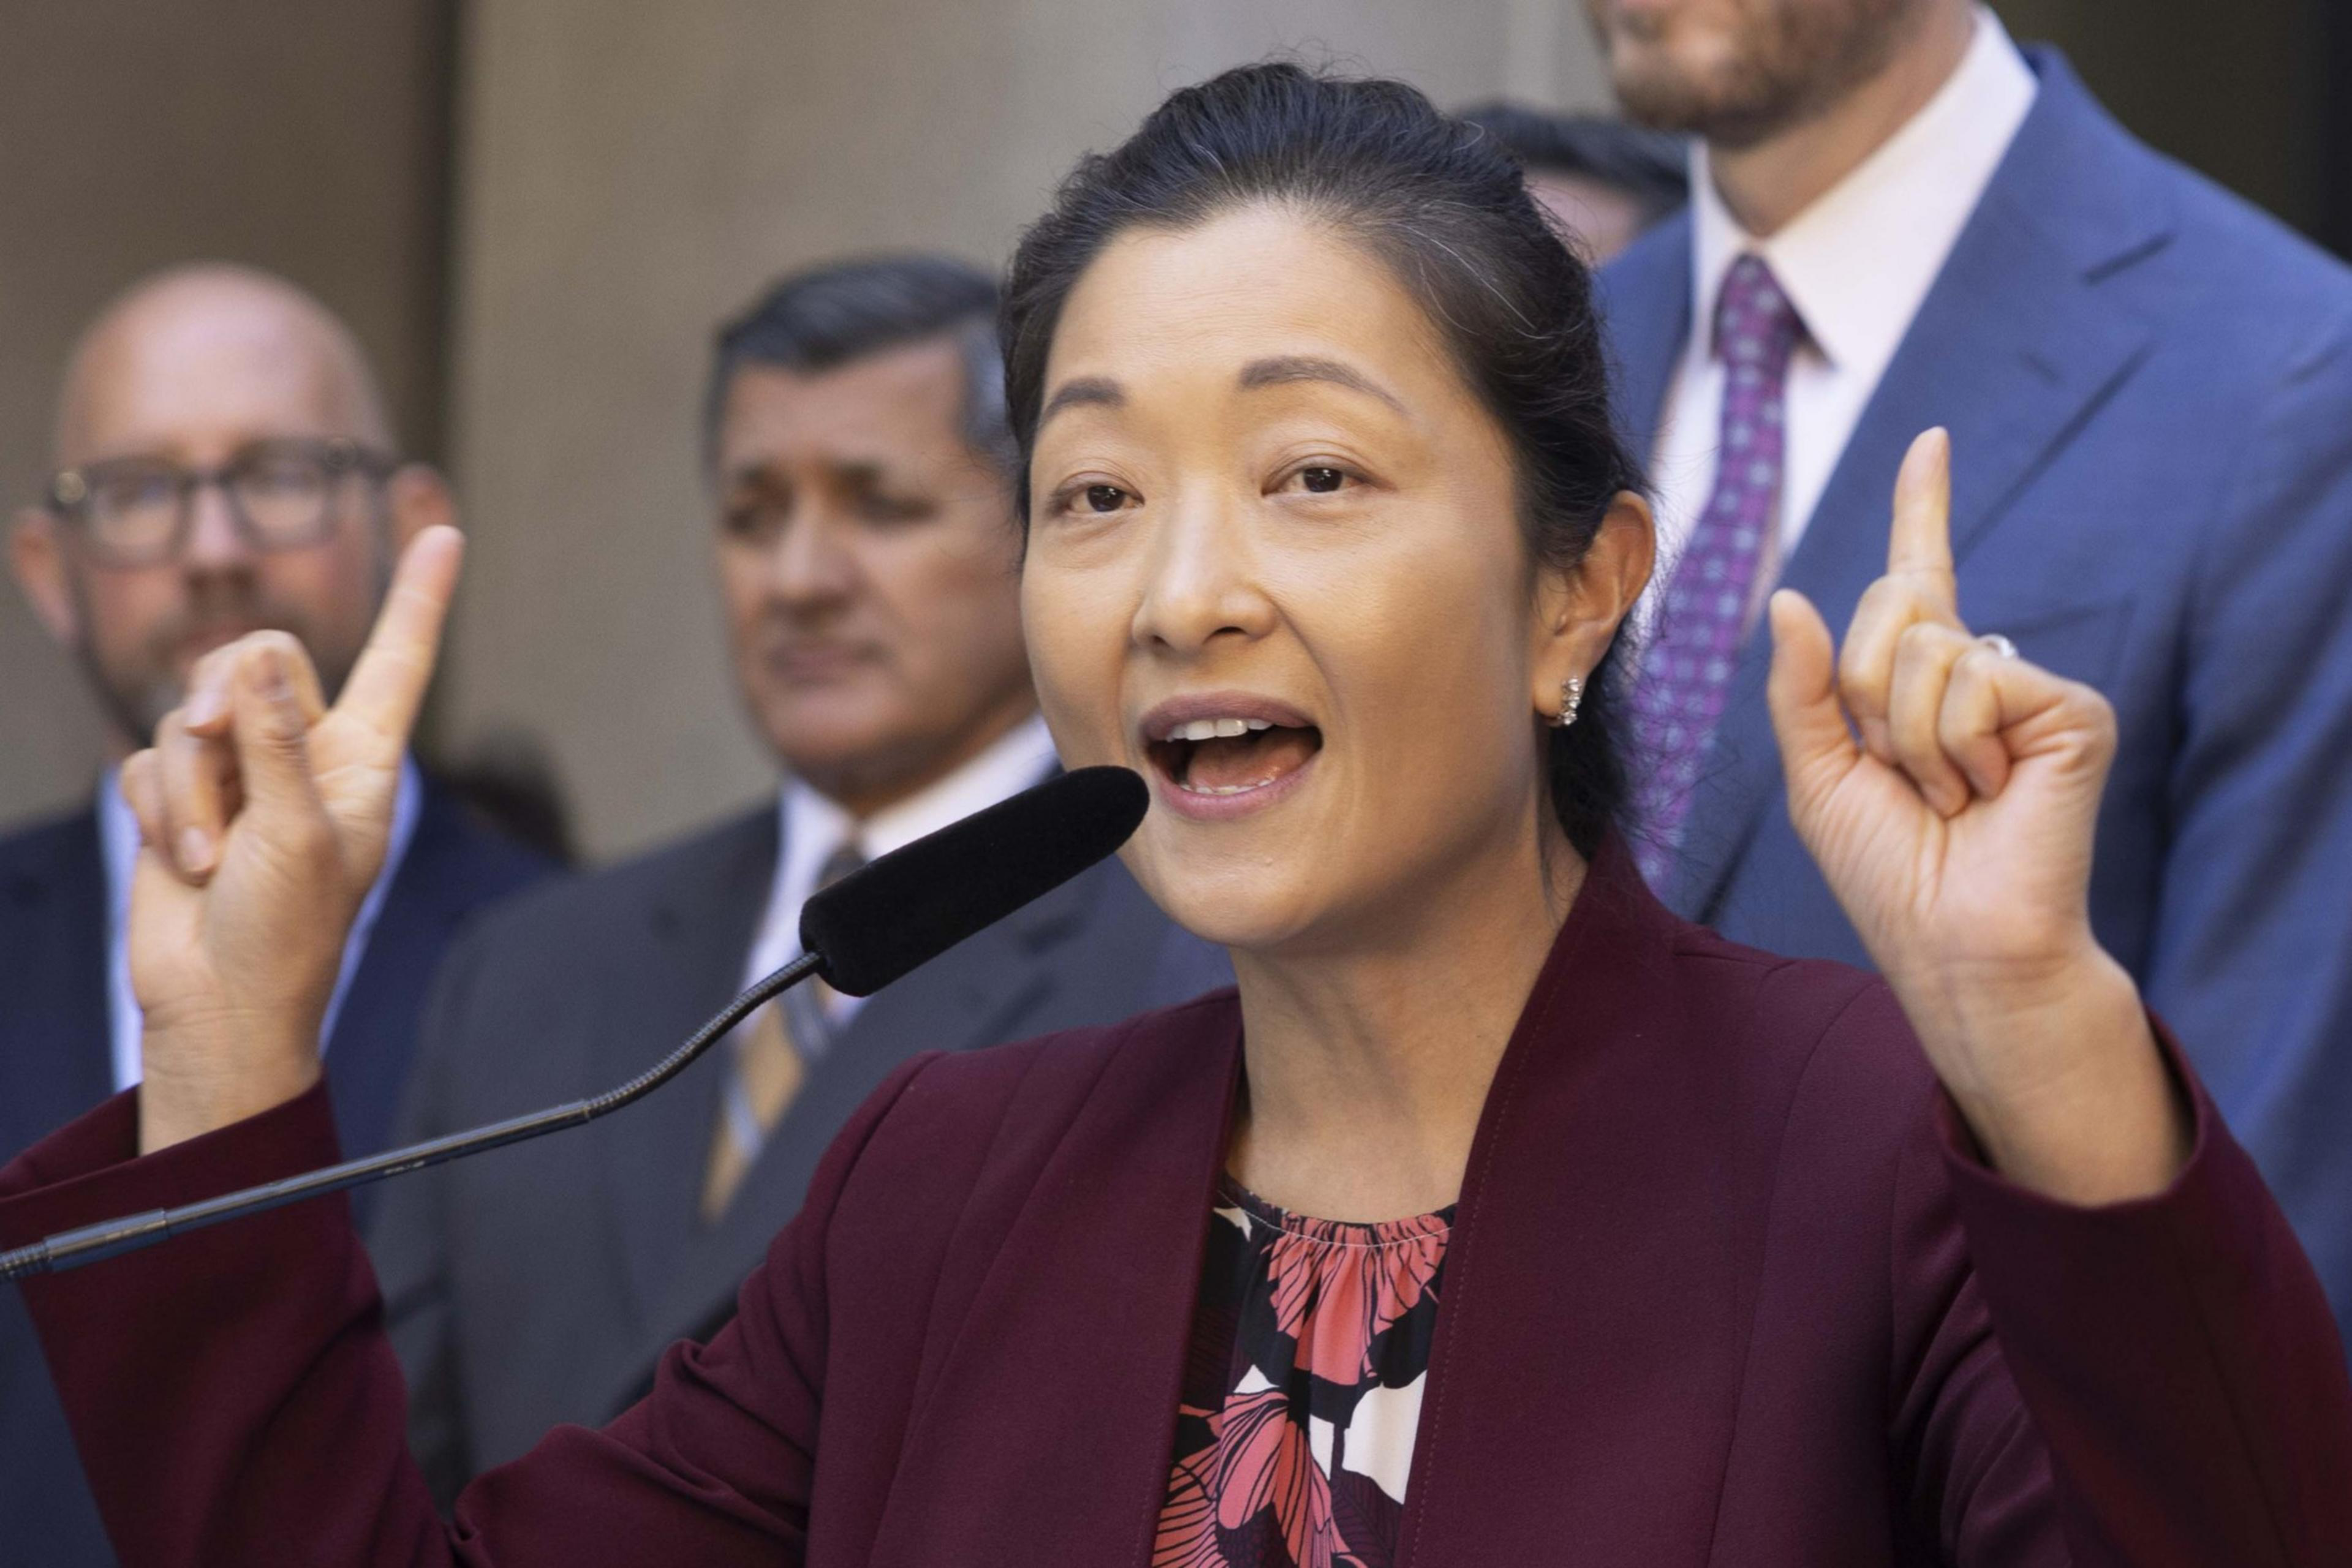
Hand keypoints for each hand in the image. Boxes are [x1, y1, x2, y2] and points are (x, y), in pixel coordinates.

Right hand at [120, 527, 463, 1151]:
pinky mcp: (178, 795)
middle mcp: (303, 750)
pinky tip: (181, 862)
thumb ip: (275, 742)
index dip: (419, 597)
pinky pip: (149, 760)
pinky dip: (158, 809)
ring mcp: (238, 771)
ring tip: (208, 855)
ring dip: (189, 786)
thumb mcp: (297, 833)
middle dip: (226, 692)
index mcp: (364, 756)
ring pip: (193, 714)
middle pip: (258, 658)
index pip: (398, 658)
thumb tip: (262, 664)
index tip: (446, 532)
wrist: (218, 999)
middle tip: (215, 736)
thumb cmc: (285, 931)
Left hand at [1766, 431, 2184, 1202]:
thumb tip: (1791, 595)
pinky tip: (1990, 795)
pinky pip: (1977, 681)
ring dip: (1911, 738)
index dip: (1924, 507)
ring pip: (1929, 648)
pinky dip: (1959, 747)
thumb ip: (1801, 687)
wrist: (1951, 943)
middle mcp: (1981, 669)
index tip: (1931, 441)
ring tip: (1950, 797)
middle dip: (1866, 694)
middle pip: (1893, 606)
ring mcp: (2029, 687)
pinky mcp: (2072, 709)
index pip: (1920, 575)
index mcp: (1921, 681)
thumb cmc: (1887, 872)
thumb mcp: (1816, 774)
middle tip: (1905, 778)